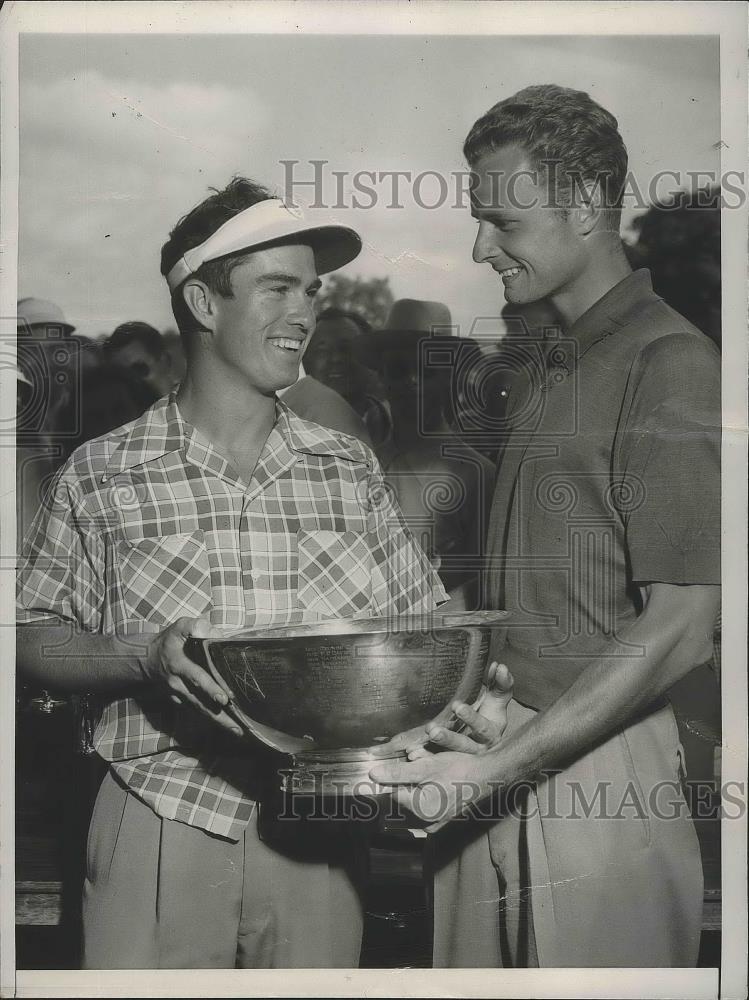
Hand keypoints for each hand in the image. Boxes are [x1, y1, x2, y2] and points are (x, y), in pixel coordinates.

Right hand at [142, 617, 241, 734]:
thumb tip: (210, 633)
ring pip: (199, 710)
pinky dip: (211, 717)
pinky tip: (227, 725)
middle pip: (200, 701)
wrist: (147, 658)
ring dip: (218, 721)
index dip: (210, 688)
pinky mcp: (179, 701)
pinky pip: (196, 710)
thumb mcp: (179, 627)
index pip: (197, 677)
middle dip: (218, 714)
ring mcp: (178, 695)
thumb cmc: (170, 641)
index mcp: (179, 664)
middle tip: (237, 725)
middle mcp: (178, 683)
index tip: (225, 698)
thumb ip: (195, 626)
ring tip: (238, 732)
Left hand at [369, 751, 493, 832]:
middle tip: (422, 761)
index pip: (393, 792)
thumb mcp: (426, 766)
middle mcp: (427, 821)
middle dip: (409, 776)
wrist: (490, 774)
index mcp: (420, 810)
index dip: (395, 774)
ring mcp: (437, 821)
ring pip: (416, 796)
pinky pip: (428, 801)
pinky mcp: (445, 817)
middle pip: (405, 795)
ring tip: (432, 767)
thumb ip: (397, 772)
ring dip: (418, 781)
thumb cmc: (460, 770)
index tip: (403, 762)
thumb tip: (373, 774)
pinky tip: (438, 777)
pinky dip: (428, 788)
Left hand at [406, 662, 513, 759]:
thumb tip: (501, 667)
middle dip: (448, 738)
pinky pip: (434, 762)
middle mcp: (477, 749)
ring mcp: (462, 758)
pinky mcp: (447, 762)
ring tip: (416, 745)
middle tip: (432, 730)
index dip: (471, 717)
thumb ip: (501, 684)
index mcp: (491, 734)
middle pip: (462, 745)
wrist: (487, 739)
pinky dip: (424, 758)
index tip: (457, 706)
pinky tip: (412, 754)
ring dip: (431, 750)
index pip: (482, 727)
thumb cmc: (490, 715)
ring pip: (447, 755)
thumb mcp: (497, 701)